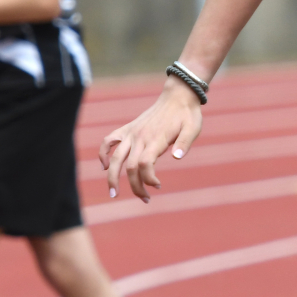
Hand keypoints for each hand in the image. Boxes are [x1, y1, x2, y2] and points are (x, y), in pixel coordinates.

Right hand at [100, 76, 202, 201]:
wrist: (177, 96)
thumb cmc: (187, 115)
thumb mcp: (193, 128)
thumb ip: (185, 143)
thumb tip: (178, 158)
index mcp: (156, 139)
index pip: (145, 164)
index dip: (148, 179)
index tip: (158, 185)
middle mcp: (140, 137)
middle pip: (130, 166)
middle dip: (135, 186)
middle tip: (145, 200)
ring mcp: (131, 133)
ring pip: (115, 158)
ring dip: (112, 177)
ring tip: (114, 193)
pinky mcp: (128, 129)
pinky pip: (109, 141)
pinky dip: (103, 153)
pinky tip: (104, 166)